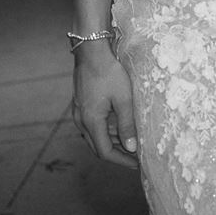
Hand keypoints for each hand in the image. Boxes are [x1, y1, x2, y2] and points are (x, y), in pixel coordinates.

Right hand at [71, 41, 139, 167]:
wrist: (91, 50)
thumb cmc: (109, 72)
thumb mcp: (123, 99)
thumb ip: (127, 125)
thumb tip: (131, 148)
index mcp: (91, 121)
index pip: (105, 152)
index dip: (122, 161)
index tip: (137, 164)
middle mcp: (81, 120)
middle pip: (98, 147)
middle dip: (118, 154)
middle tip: (136, 157)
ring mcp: (78, 112)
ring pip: (95, 136)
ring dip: (112, 142)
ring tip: (131, 143)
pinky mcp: (80, 104)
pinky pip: (92, 125)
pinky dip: (106, 130)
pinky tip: (119, 126)